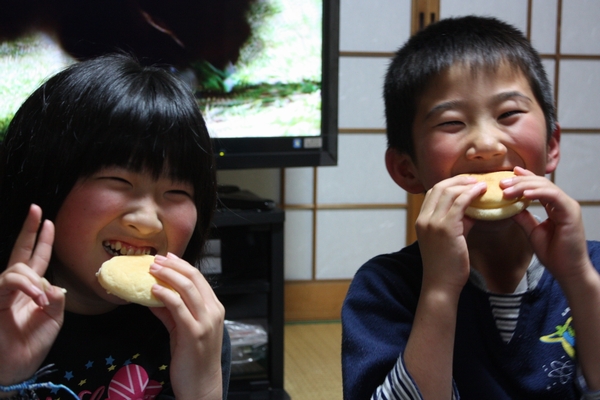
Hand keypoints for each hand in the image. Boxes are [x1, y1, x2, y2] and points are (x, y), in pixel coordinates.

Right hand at [0, 204, 65, 385]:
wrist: (15, 367)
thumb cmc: (31, 345)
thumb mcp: (53, 319)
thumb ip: (56, 298)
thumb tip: (52, 283)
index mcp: (31, 290)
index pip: (37, 259)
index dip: (43, 241)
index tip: (48, 222)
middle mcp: (15, 287)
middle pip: (21, 252)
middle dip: (29, 230)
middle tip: (35, 210)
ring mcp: (2, 291)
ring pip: (18, 267)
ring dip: (35, 279)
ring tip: (41, 299)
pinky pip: (10, 280)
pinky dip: (27, 286)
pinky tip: (36, 298)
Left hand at [149, 253, 224, 399]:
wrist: (201, 385)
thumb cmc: (193, 359)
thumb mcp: (183, 330)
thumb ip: (171, 312)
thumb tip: (153, 296)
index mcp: (215, 308)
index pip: (199, 279)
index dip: (182, 265)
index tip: (167, 257)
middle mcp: (213, 312)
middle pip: (194, 279)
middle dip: (174, 266)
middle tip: (156, 259)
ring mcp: (205, 322)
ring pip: (188, 288)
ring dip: (168, 275)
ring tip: (152, 269)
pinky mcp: (194, 332)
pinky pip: (178, 307)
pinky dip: (166, 294)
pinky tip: (154, 290)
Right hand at [416, 175, 486, 292]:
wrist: (441, 284)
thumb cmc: (446, 266)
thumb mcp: (448, 239)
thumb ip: (457, 222)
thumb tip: (472, 211)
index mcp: (421, 221)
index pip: (432, 193)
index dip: (449, 184)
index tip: (464, 183)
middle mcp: (423, 219)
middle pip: (439, 188)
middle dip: (458, 180)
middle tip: (474, 180)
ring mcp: (433, 222)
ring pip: (449, 192)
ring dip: (466, 185)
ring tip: (481, 185)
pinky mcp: (446, 228)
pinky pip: (460, 203)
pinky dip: (471, 194)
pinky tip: (482, 192)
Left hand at [507, 167, 590, 282]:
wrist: (568, 271)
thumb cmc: (554, 254)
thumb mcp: (533, 232)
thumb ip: (524, 218)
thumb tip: (509, 207)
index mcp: (555, 207)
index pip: (539, 186)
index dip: (525, 177)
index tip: (509, 174)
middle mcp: (563, 203)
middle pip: (540, 183)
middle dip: (519, 181)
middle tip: (501, 182)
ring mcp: (568, 206)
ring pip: (545, 186)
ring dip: (524, 186)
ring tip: (507, 189)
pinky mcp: (571, 212)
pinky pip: (553, 196)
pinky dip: (538, 193)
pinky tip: (524, 194)